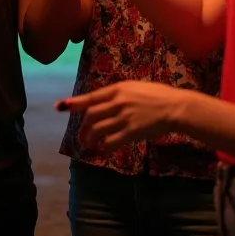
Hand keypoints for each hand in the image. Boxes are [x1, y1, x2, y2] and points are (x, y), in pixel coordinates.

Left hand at [55, 81, 178, 147]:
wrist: (174, 106)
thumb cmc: (156, 95)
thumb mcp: (134, 87)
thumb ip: (118, 93)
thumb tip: (104, 102)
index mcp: (118, 89)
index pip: (91, 97)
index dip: (74, 103)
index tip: (60, 107)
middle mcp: (118, 102)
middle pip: (91, 116)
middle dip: (83, 127)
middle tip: (81, 135)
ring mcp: (124, 117)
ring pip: (98, 130)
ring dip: (90, 138)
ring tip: (89, 144)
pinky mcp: (131, 132)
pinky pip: (111, 141)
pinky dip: (104, 146)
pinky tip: (102, 149)